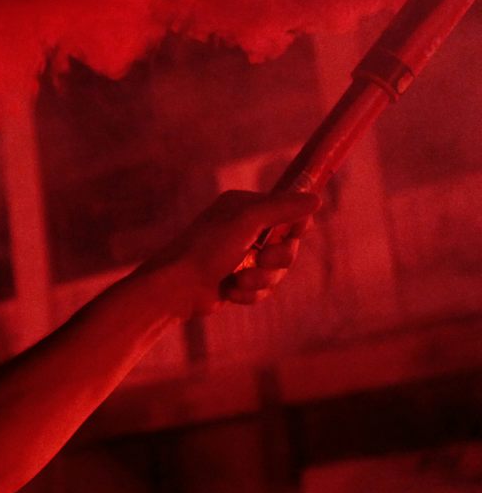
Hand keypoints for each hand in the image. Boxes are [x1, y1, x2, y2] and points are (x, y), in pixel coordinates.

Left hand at [130, 191, 318, 318]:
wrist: (176, 288)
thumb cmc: (207, 249)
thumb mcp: (247, 221)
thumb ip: (283, 208)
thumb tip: (316, 198)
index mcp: (244, 207)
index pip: (288, 211)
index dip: (295, 226)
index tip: (290, 233)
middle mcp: (243, 229)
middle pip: (288, 245)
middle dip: (278, 259)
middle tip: (261, 259)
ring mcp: (240, 256)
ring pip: (277, 271)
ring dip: (261, 280)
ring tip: (237, 280)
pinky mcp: (236, 281)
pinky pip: (262, 289)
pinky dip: (249, 293)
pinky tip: (229, 292)